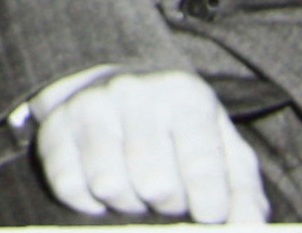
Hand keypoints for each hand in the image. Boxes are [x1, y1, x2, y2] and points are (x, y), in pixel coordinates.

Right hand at [34, 69, 267, 223]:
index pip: (203, 170)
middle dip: (167, 204)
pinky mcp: (54, 127)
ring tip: (137, 189)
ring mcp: (90, 106)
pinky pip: (69, 187)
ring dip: (129, 204)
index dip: (208, 206)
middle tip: (169, 194)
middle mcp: (134, 92)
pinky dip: (89, 202)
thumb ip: (244, 193)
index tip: (206, 210)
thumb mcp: (224, 150)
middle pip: (156, 185)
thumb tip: (247, 229)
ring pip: (110, 187)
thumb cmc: (183, 131)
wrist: (118, 84)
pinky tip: (103, 189)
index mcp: (185, 96)